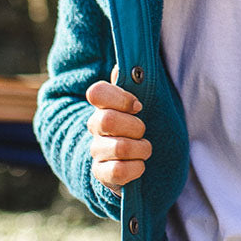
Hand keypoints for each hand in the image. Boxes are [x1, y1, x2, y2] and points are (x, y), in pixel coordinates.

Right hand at [86, 66, 150, 194]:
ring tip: (145, 149)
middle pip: (108, 120)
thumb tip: (123, 66)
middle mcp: (94, 127)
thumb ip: (132, 84)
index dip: (120, 98)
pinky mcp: (101, 174)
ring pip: (120, 147)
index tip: (138, 106)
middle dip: (136, 126)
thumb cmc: (136, 127)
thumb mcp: (137, 103)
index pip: (96, 92)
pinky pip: (119, 171)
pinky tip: (140, 165)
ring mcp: (96, 151)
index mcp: (103, 106)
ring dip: (142, 148)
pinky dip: (137, 168)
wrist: (130, 162)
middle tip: (143, 131)